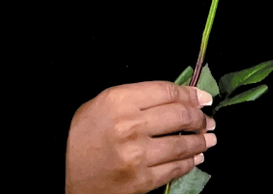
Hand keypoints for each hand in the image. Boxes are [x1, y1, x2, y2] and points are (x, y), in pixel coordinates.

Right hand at [65, 81, 215, 193]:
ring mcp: (137, 155)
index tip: (203, 96)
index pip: (166, 91)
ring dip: (201, 140)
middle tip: (208, 118)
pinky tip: (196, 157)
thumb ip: (138, 97)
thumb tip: (176, 98)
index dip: (190, 93)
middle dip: (199, 116)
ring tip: (209, 137)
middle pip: (179, 115)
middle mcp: (131, 125)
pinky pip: (174, 169)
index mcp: (120, 100)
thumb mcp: (105, 102)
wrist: (62, 170)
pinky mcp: (141, 181)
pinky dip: (189, 162)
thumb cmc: (83, 133)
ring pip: (181, 144)